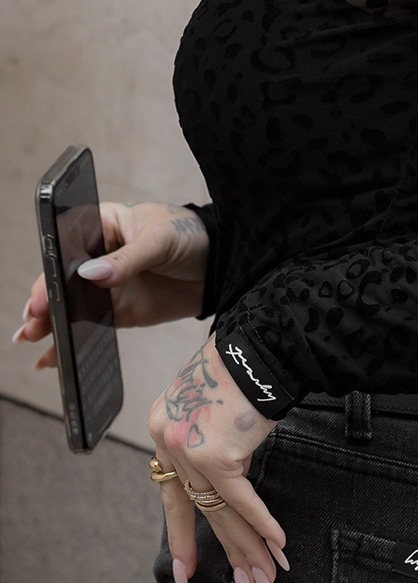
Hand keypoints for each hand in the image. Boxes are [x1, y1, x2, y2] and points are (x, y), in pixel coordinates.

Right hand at [13, 202, 209, 368]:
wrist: (223, 266)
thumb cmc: (192, 236)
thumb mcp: (161, 239)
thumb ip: (129, 258)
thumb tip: (92, 274)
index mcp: (101, 226)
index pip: (67, 248)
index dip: (52, 270)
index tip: (44, 292)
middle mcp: (98, 257)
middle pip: (63, 280)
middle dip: (45, 300)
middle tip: (34, 320)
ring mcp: (108, 286)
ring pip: (72, 306)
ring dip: (50, 323)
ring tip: (30, 338)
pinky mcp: (121, 311)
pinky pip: (91, 326)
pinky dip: (72, 340)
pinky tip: (53, 355)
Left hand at [148, 337, 287, 582]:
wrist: (254, 346)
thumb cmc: (239, 370)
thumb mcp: (211, 408)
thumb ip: (213, 445)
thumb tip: (232, 478)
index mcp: (163, 431)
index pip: (172, 497)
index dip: (182, 539)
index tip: (187, 573)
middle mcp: (167, 443)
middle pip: (201, 511)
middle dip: (227, 555)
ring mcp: (188, 450)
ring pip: (222, 512)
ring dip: (249, 547)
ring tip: (267, 576)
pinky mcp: (216, 453)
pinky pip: (241, 499)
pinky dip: (263, 523)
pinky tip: (278, 545)